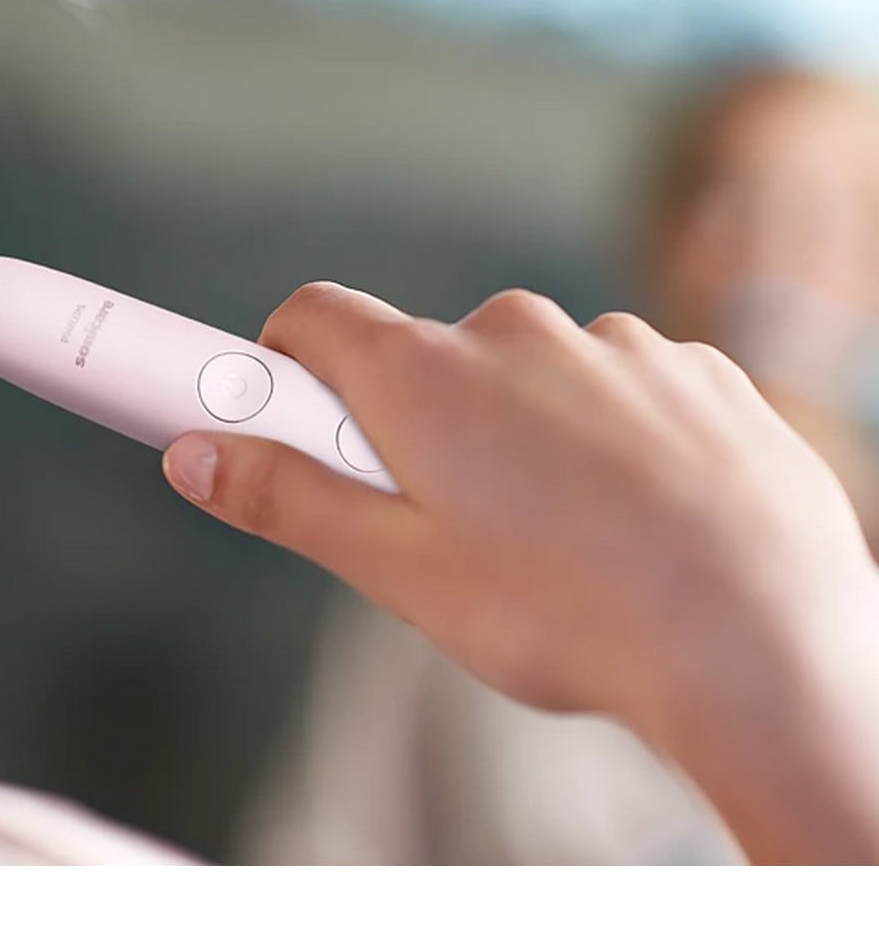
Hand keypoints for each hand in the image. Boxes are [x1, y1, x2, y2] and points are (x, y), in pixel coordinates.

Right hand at [163, 283, 878, 861]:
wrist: (765, 643)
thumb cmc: (572, 616)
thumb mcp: (399, 573)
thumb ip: (286, 501)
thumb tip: (196, 458)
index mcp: (423, 374)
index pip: (310, 318)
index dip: (279, 364)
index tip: (279, 416)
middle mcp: (512, 331)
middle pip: (422, 357)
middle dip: (411, 426)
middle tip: (436, 523)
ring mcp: (612, 343)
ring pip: (526, 377)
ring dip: (517, 434)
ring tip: (556, 543)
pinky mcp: (694, 369)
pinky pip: (618, 386)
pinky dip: (607, 438)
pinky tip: (634, 521)